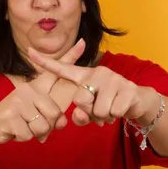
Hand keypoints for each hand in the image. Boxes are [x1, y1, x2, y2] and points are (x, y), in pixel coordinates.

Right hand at [0, 39, 86, 143]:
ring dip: (34, 134)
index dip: (70, 57)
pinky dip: (23, 138)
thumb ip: (52, 115)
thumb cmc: (16, 118)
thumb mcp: (34, 111)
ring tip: (24, 127)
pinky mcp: (10, 116)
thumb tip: (62, 122)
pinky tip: (15, 131)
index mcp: (36, 87)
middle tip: (33, 125)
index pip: (54, 71)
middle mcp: (27, 90)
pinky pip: (28, 135)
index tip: (83, 42)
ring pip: (42, 127)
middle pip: (54, 114)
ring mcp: (18, 102)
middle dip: (47, 127)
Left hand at [27, 47, 147, 126]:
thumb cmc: (108, 104)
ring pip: (98, 110)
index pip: (63, 69)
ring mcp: (114, 79)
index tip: (29, 52)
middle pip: (80, 99)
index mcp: (86, 76)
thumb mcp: (91, 110)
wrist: (137, 101)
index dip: (45, 62)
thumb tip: (78, 114)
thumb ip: (81, 114)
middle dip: (89, 111)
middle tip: (99, 110)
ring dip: (104, 116)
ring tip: (110, 109)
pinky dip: (116, 116)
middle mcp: (98, 73)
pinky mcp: (127, 89)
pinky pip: (113, 112)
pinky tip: (120, 109)